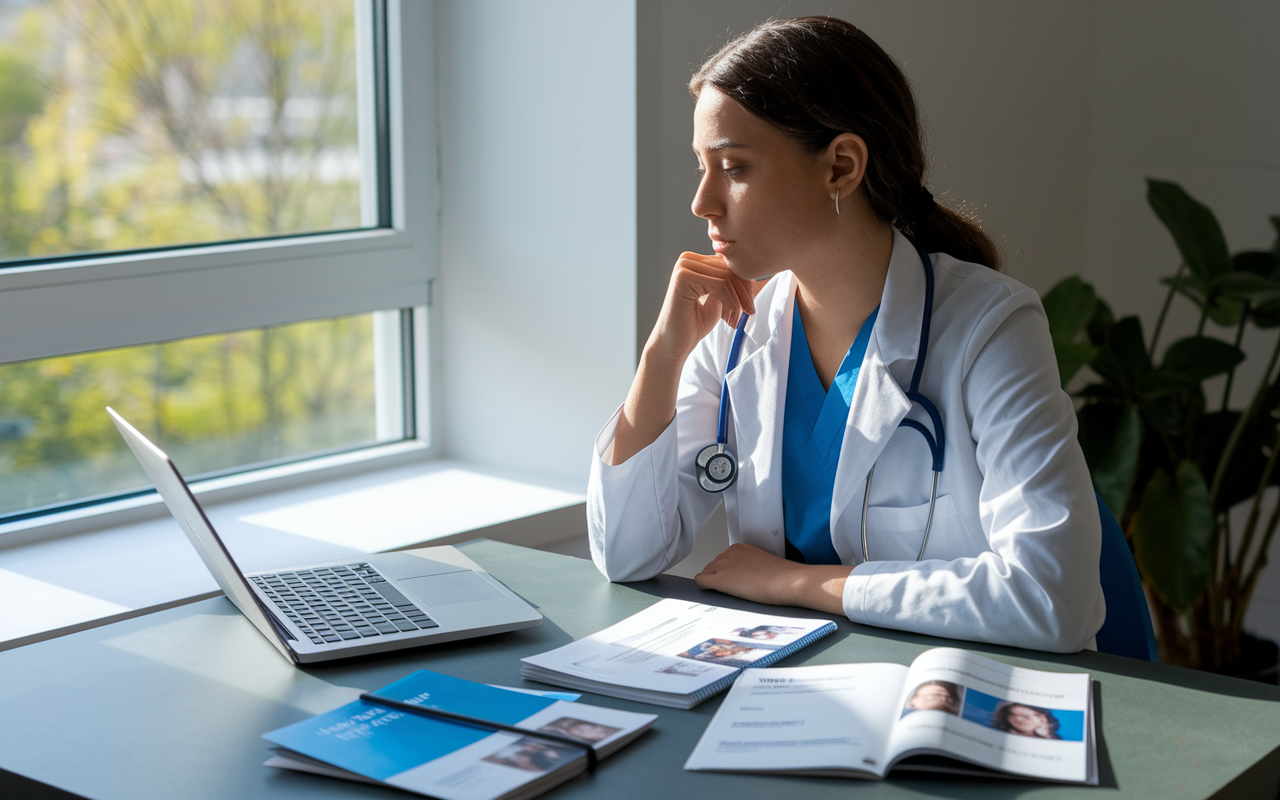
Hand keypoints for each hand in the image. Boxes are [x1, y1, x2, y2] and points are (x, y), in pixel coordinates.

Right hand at [645, 252, 760, 366]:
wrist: (673, 345)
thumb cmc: (694, 324)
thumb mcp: (718, 299)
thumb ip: (728, 283)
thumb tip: (750, 268)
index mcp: (694, 261)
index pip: (730, 264)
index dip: (745, 284)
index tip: (749, 307)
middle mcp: (687, 259)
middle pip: (730, 268)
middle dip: (744, 292)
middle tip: (748, 313)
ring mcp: (684, 267)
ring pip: (727, 277)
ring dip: (738, 300)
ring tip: (735, 319)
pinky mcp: (683, 277)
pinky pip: (720, 285)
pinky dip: (731, 303)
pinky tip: (729, 319)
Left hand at [694, 543, 848, 615]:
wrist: (789, 581)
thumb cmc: (784, 577)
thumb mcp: (762, 566)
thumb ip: (750, 568)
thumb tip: (746, 579)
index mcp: (740, 548)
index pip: (721, 560)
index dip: (725, 573)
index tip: (732, 582)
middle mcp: (729, 553)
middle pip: (712, 566)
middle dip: (718, 578)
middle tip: (731, 591)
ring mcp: (724, 565)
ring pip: (707, 574)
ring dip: (713, 584)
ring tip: (728, 595)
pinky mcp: (721, 579)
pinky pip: (702, 582)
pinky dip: (705, 589)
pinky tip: (715, 595)